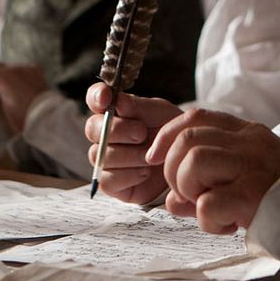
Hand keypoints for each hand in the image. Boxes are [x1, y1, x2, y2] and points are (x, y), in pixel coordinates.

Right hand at [85, 82, 181, 203]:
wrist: (186, 162)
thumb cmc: (171, 133)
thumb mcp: (161, 114)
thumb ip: (139, 107)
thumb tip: (117, 101)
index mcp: (115, 112)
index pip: (95, 98)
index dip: (96, 96)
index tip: (106, 97)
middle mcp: (105, 135)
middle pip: (93, 128)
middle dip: (118, 129)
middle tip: (141, 133)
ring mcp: (105, 159)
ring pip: (100, 155)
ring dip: (129, 155)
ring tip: (151, 157)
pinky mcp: (111, 184)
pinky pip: (106, 180)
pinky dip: (128, 176)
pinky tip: (145, 173)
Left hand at [147, 109, 279, 234]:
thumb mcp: (244, 177)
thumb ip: (207, 181)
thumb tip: (171, 200)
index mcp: (246, 133)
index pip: (195, 117)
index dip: (166, 136)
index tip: (154, 157)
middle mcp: (249, 143)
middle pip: (187, 139)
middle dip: (172, 170)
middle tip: (187, 193)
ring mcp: (252, 167)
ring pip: (193, 162)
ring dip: (187, 190)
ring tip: (206, 206)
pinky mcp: (253, 197)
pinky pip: (207, 204)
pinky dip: (206, 220)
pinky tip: (225, 225)